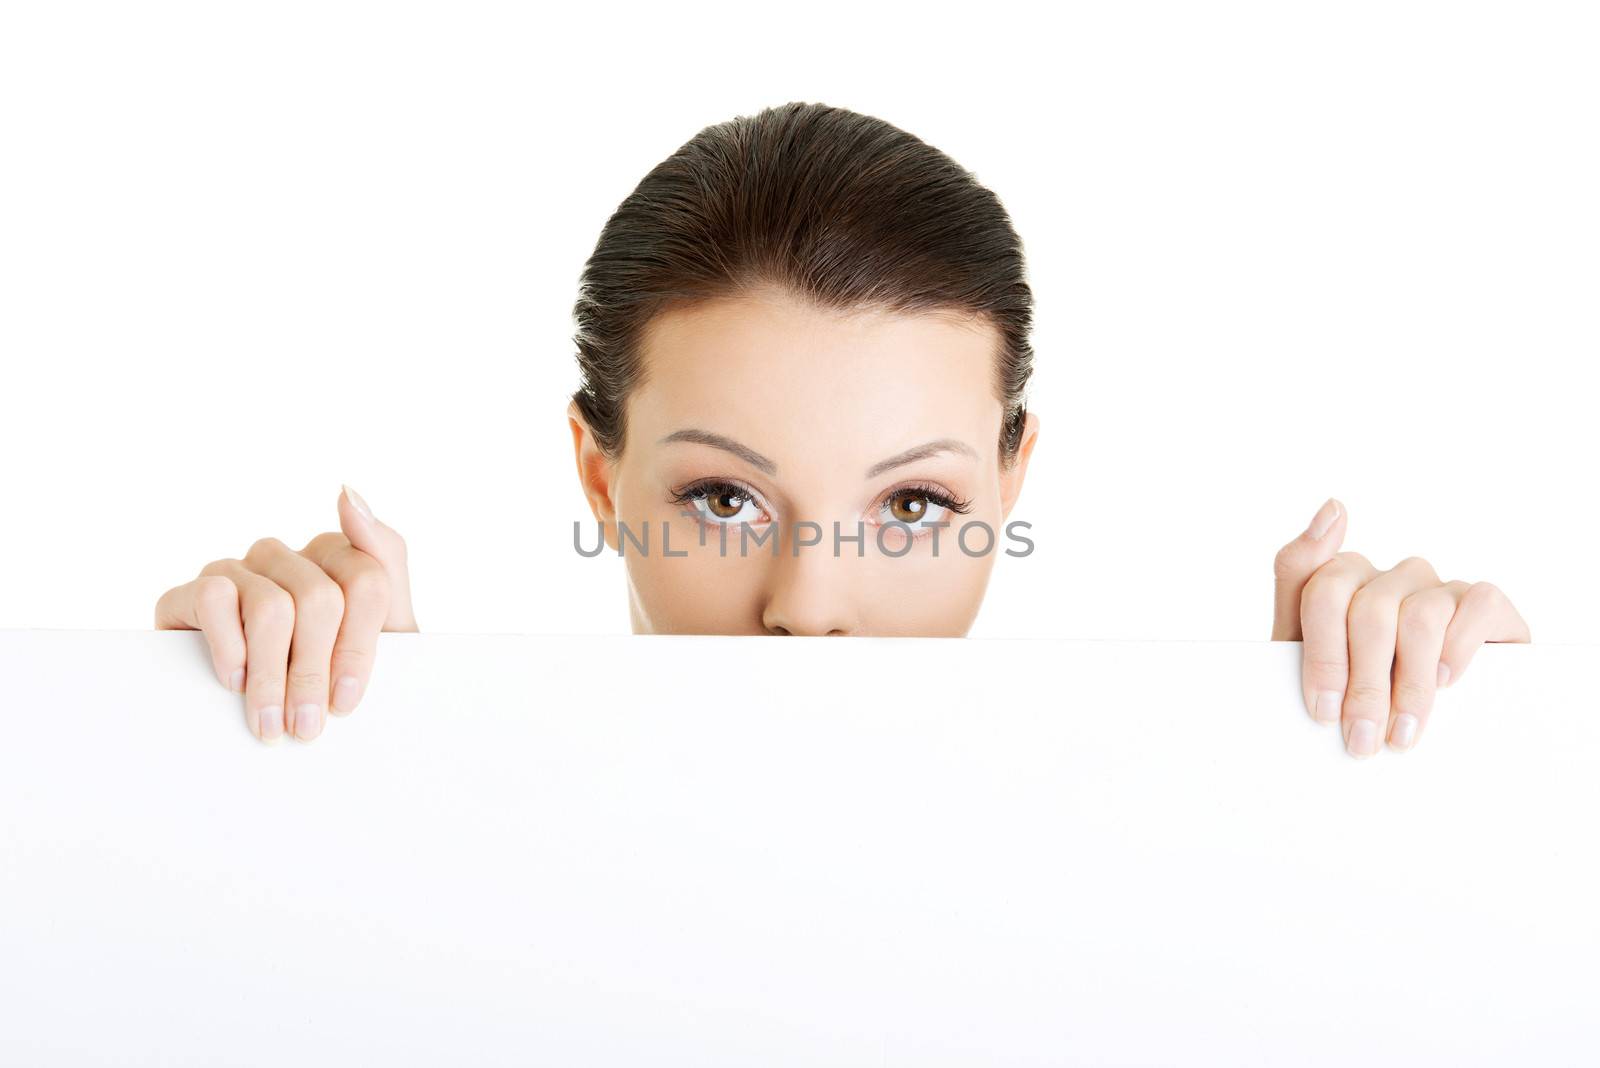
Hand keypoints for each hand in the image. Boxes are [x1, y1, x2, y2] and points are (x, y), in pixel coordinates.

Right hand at [154, 485, 417, 741]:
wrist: (267, 721)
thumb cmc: (333, 677)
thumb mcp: (386, 630)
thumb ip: (383, 558)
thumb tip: (348, 492)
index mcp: (337, 557)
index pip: (366, 582)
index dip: (359, 647)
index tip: (346, 700)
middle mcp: (286, 556)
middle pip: (319, 599)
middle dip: (314, 671)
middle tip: (306, 727)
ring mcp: (239, 570)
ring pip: (270, 608)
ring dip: (272, 676)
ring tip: (271, 724)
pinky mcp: (192, 591)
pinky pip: (215, 599)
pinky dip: (228, 647)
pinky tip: (233, 682)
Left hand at [1272, 497, 1529, 757]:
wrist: (1413, 730)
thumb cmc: (1354, 688)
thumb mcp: (1303, 649)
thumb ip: (1298, 578)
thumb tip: (1333, 504)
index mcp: (1342, 579)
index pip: (1321, 591)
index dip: (1323, 656)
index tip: (1323, 710)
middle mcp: (1390, 576)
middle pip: (1369, 612)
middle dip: (1363, 685)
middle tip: (1362, 739)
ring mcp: (1437, 587)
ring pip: (1418, 618)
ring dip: (1410, 685)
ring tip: (1402, 733)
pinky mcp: (1483, 603)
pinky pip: (1475, 606)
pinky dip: (1458, 649)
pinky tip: (1448, 682)